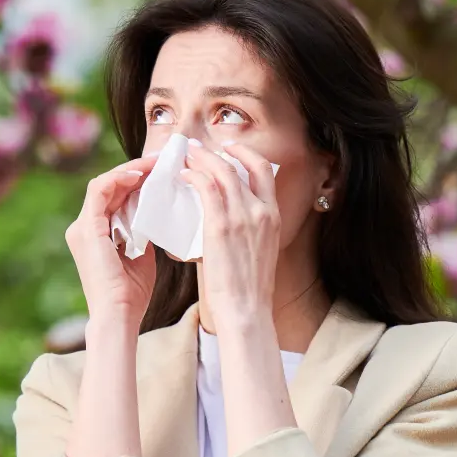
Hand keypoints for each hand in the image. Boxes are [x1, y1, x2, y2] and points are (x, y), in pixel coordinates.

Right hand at [65, 154, 160, 328]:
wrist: (119, 316)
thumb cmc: (131, 294)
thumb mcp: (142, 255)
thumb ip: (142, 233)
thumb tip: (156, 215)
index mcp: (94, 235)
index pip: (113, 196)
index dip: (136, 181)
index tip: (162, 173)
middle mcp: (82, 228)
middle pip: (108, 187)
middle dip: (135, 170)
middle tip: (162, 161)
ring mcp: (81, 228)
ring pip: (103, 183)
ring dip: (129, 170)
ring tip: (155, 164)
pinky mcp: (87, 229)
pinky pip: (100, 191)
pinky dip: (119, 179)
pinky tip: (140, 175)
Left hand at [180, 141, 278, 329]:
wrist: (247, 309)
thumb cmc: (248, 288)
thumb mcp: (259, 250)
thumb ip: (247, 229)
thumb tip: (225, 219)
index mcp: (273, 216)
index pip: (264, 170)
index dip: (245, 154)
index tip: (229, 148)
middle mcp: (261, 211)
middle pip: (239, 166)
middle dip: (216, 152)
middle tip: (197, 148)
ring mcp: (242, 217)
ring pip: (221, 172)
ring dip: (201, 159)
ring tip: (186, 156)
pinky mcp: (220, 226)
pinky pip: (205, 188)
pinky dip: (194, 176)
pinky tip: (183, 176)